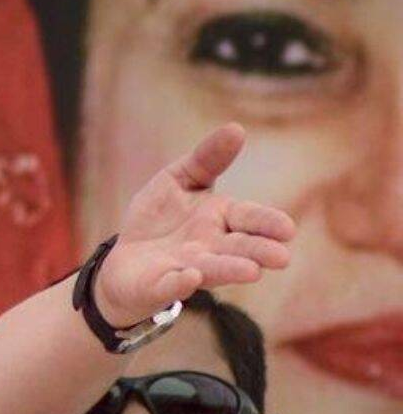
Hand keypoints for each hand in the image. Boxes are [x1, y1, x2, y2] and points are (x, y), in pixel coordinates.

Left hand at [94, 123, 295, 325]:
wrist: (125, 259)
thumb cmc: (159, 218)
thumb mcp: (179, 179)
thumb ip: (207, 159)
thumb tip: (237, 128)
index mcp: (221, 220)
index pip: (249, 219)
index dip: (267, 223)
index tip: (287, 229)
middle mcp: (211, 248)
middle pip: (240, 249)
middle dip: (259, 252)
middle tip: (281, 257)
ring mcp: (187, 269)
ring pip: (213, 270)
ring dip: (230, 270)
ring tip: (251, 271)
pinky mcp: (159, 285)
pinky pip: (170, 285)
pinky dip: (179, 284)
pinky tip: (190, 277)